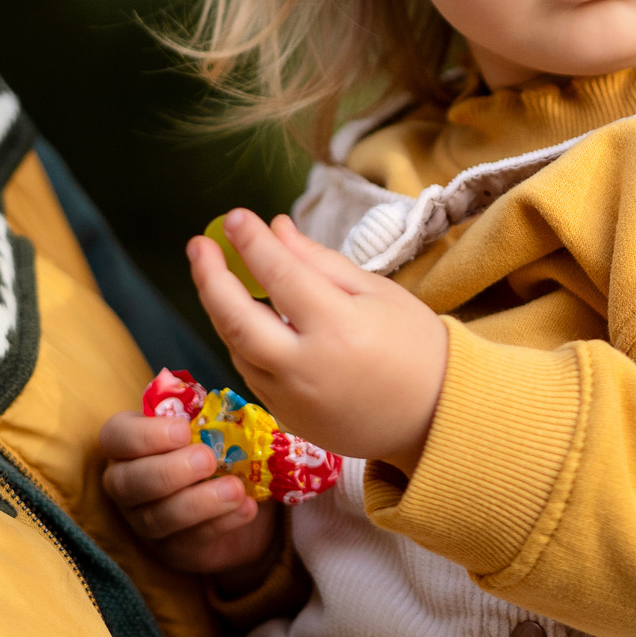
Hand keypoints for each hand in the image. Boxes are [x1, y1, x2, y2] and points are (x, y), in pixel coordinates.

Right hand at [99, 410, 280, 579]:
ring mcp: (145, 521)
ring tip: (236, 489)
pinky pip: (188, 542)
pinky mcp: (173, 550)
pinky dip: (220, 523)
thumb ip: (213, 416)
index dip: (143, 435)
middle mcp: (128, 484)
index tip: (183, 430)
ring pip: (156, 518)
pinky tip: (246, 508)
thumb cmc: (219, 446)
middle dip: (168, 471)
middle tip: (207, 459)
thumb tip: (233, 411)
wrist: (245, 495)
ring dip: (198, 503)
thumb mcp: (216, 425)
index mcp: (131, 444)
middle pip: (126, 483)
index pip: (116, 436)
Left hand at [188, 210, 449, 471]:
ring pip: (236, 349)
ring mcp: (292, 400)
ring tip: (218, 275)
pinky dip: (241, 341)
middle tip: (199, 245)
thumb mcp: (377, 292)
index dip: (253, 242)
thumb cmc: (414, 345)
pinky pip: (251, 373)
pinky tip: (244, 317)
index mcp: (339, 328)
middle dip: (210, 278)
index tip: (236, 216)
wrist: (436, 417)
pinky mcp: (287, 420)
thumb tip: (275, 228)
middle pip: (237, 320)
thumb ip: (319, 262)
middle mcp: (307, 368)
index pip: (280, 275)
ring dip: (221, 309)